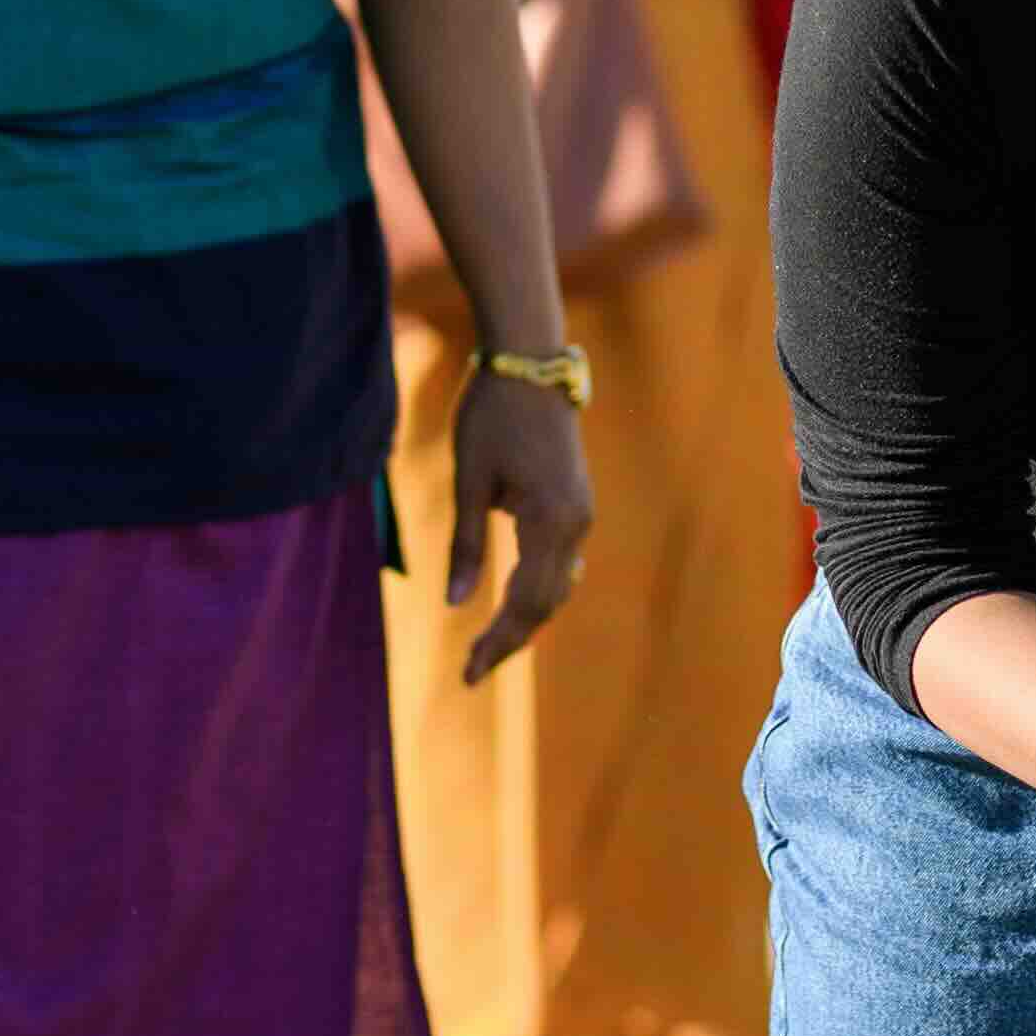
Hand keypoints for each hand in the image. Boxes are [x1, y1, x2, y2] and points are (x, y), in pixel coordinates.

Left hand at [449, 365, 594, 679]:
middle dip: (510, 640)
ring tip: (488, 648)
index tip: (469, 672)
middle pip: (546, 602)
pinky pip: (559, 563)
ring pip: (557, 585)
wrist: (531, 362)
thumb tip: (455, 604)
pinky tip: (513, 605)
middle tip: (471, 672)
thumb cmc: (492, 414)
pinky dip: (537, 590)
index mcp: (551, 520)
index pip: (527, 602)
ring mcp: (580, 513)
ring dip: (525, 618)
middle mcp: (576, 523)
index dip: (498, 641)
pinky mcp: (575, 502)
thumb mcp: (469, 479)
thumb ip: (465, 543)